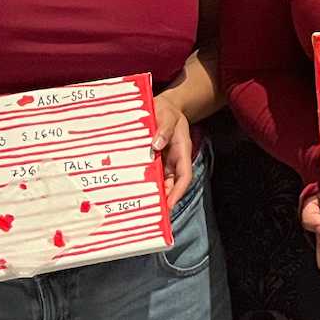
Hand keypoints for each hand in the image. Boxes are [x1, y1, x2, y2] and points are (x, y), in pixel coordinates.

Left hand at [152, 94, 193, 211]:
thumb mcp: (167, 115)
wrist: (164, 106)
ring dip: (154, 193)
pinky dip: (146, 183)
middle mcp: (175, 159)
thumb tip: (156, 144)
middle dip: (165, 199)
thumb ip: (164, 129)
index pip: (184, 176)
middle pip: (173, 184)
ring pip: (162, 181)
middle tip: (152, 213)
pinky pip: (152, 174)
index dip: (178, 191)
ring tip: (142, 207)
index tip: (170, 204)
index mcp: (182, 151)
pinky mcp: (155, 159)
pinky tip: (135, 191)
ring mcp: (165, 160)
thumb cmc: (167, 110)